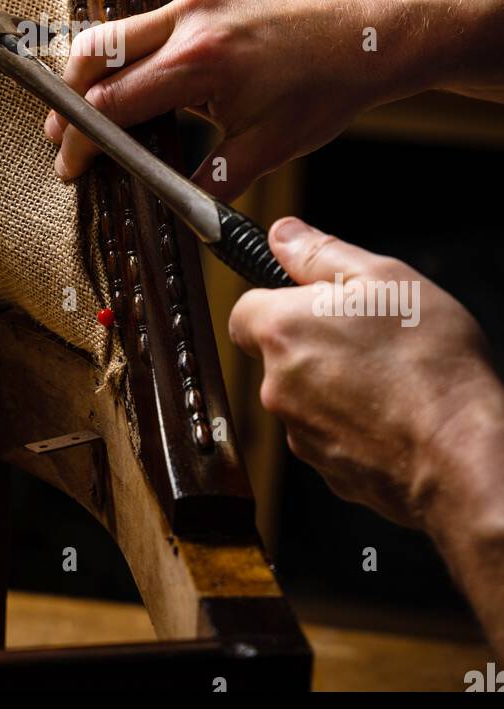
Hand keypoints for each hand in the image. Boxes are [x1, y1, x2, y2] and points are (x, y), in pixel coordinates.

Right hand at [45, 0, 431, 199]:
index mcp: (203, 61)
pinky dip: (144, 51)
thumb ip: (208, 180)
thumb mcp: (268, 149)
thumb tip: (166, 204)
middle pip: (95, 54)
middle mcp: (193, 15)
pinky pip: (156, 19)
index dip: (82, 140)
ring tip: (96, 112)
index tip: (70, 165)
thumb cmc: (327, 89)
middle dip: (69, 100)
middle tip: (62, 137)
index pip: (113, 104)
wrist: (371, 33)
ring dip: (101, 74)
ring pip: (121, 32)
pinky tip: (153, 79)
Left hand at [228, 217, 496, 527]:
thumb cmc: (430, 363)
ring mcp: (301, 434)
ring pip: (306, 397)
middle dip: (316, 344)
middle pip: (279, 355)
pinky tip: (395, 416)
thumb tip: (282, 235)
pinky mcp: (328, 473)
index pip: (246, 310)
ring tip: (392, 379)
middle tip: (371, 338)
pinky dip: (355, 424)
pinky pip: (332, 435)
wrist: (463, 454)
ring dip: (336, 385)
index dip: (280, 302)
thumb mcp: (385, 278)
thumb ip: (320, 254)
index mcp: (282, 330)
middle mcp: (277, 386)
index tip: (314, 303)